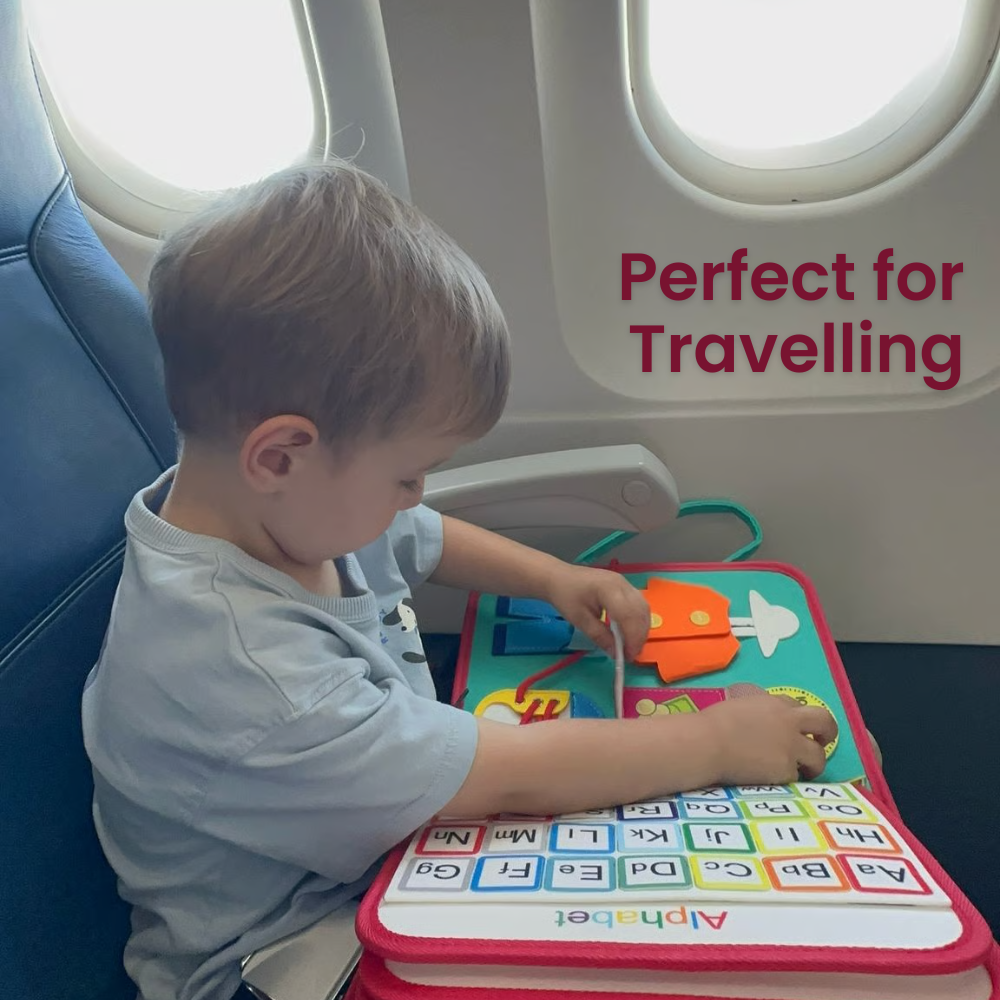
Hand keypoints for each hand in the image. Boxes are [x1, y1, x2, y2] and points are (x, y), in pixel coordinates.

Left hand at [543, 564, 649, 660]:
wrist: (557, 576)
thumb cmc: (565, 596)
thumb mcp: (579, 620)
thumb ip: (600, 636)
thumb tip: (616, 653)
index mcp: (609, 590)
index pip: (630, 616)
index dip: (632, 638)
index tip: (628, 657)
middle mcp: (622, 584)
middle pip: (641, 612)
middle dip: (639, 636)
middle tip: (630, 654)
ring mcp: (624, 583)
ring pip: (643, 608)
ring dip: (641, 628)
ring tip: (630, 645)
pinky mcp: (623, 585)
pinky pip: (638, 604)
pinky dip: (638, 620)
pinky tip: (629, 631)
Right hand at [700, 693, 838, 784]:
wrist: (708, 743)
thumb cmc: (713, 723)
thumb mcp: (740, 705)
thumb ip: (758, 710)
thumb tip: (760, 720)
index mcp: (775, 704)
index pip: (798, 707)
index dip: (798, 718)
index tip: (794, 727)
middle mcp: (789, 723)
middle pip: (825, 723)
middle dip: (827, 733)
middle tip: (821, 743)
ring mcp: (790, 748)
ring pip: (819, 756)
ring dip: (814, 763)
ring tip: (805, 770)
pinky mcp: (785, 770)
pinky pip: (796, 775)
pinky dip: (788, 776)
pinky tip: (776, 778)